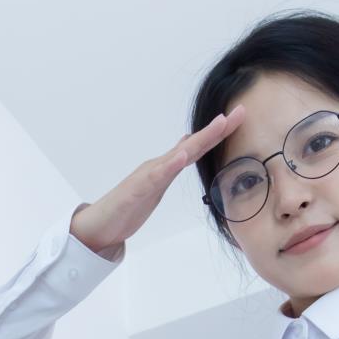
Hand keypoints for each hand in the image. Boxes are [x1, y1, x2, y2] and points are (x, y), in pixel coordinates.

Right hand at [70, 105, 245, 255]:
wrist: (98, 226)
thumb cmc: (127, 207)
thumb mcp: (157, 184)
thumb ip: (172, 166)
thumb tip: (187, 146)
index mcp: (165, 167)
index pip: (197, 147)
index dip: (219, 132)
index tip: (240, 116)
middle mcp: (158, 166)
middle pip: (192, 145)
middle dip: (216, 129)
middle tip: (239, 112)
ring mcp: (146, 177)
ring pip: (177, 156)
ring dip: (198, 140)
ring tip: (218, 125)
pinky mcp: (135, 191)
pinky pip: (154, 177)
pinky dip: (169, 166)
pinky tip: (181, 156)